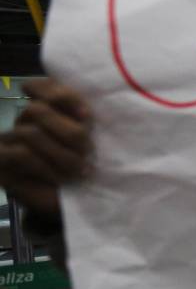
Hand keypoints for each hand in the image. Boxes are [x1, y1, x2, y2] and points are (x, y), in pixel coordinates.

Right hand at [0, 78, 91, 216]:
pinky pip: (20, 154)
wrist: (77, 202)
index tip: (87, 116)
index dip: (63, 96)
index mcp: (49, 108)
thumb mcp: (92, 139)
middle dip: (69, 132)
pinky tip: (60, 179)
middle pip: (37, 110)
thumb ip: (84, 118)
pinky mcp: (2, 162)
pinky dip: (45, 167)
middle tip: (89, 151)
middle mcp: (25, 121)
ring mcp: (9, 141)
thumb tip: (82, 111)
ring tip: (79, 170)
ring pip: (30, 133)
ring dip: (60, 154)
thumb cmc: (87, 166)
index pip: (43, 86)